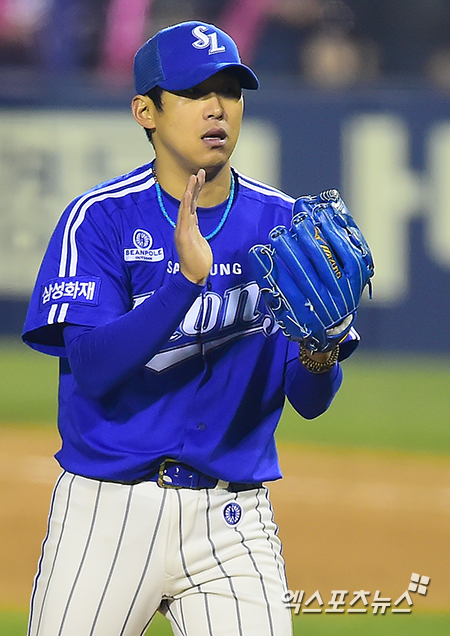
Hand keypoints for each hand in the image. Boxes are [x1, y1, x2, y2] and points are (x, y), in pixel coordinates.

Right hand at [174, 169, 212, 284]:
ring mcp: (183, 230)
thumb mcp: (199, 240)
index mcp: (189, 226)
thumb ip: (196, 229)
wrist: (194, 275)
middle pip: (189, 202)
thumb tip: (195, 219)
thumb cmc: (198, 261)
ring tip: (194, 177)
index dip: (195, 191)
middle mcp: (184, 226)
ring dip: (190, 191)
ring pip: (186, 207)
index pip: (192, 205)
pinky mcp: (184, 236)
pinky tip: (188, 195)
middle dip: (194, 187)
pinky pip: (185, 218)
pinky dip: (186, 205)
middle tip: (199, 172)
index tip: (200, 178)